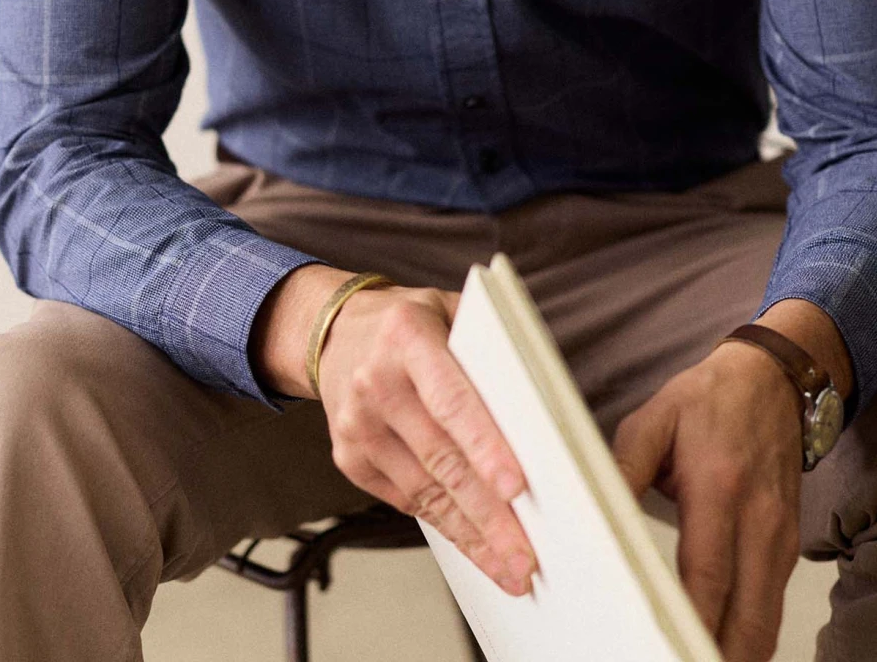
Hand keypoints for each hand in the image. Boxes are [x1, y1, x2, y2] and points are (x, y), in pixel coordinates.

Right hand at [253, 266, 535, 595]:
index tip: (516, 486)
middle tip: (526, 554)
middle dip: (488, 513)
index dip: (484, 445)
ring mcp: (359, 424)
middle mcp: (376, 381)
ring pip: (425, 491)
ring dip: (472, 534)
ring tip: (509, 565)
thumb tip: (539, 411)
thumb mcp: (449, 310)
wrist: (338, 333)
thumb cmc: (410, 323)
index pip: (451, 398)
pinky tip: (475, 544)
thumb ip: (488, 350)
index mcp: (406, 337)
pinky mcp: (350, 457)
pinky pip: (407, 500)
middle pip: (442, 458)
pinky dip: (446, 525)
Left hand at [612, 343, 802, 661]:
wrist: (771, 379)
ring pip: (767, 621)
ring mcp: (780, 537)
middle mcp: (758, 519)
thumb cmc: (709, 399)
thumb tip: (597, 509)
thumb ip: (624, 467)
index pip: (708, 573)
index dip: (693, 621)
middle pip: (748, 616)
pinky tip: (723, 647)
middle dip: (719, 654)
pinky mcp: (788, 545)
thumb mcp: (653, 419)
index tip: (668, 646)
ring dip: (738, 652)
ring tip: (697, 661)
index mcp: (718, 486)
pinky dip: (751, 635)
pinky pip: (772, 605)